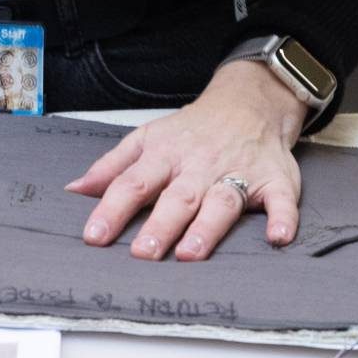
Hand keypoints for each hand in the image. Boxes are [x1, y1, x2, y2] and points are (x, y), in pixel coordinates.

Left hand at [66, 59, 307, 261]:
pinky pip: (282, 201)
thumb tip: (75, 190)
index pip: (132, 184)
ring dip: (207, 227)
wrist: (247, 103)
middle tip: (142, 254)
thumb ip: (111, 167)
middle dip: (159, 226)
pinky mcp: (275, 181)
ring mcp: (238, 173)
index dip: (111, 211)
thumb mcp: (146, 139)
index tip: (94, 237)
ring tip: (191, 253)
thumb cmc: (191, 130)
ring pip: (221, 200)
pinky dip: (283, 219)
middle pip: (176, 198)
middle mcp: (199, 166)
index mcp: (164, 156)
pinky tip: (277, 238)